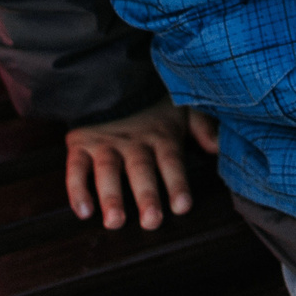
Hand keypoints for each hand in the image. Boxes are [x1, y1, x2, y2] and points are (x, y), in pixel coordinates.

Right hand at [64, 99, 218, 229]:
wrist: (111, 74)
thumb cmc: (152, 102)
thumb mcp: (183, 107)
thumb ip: (202, 126)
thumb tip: (219, 145)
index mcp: (160, 135)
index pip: (171, 161)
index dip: (177, 183)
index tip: (182, 206)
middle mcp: (133, 141)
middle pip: (141, 169)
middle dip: (146, 195)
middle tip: (151, 221)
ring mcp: (105, 143)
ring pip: (108, 170)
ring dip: (111, 196)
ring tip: (115, 221)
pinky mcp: (80, 144)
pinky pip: (75, 167)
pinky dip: (76, 189)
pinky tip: (83, 211)